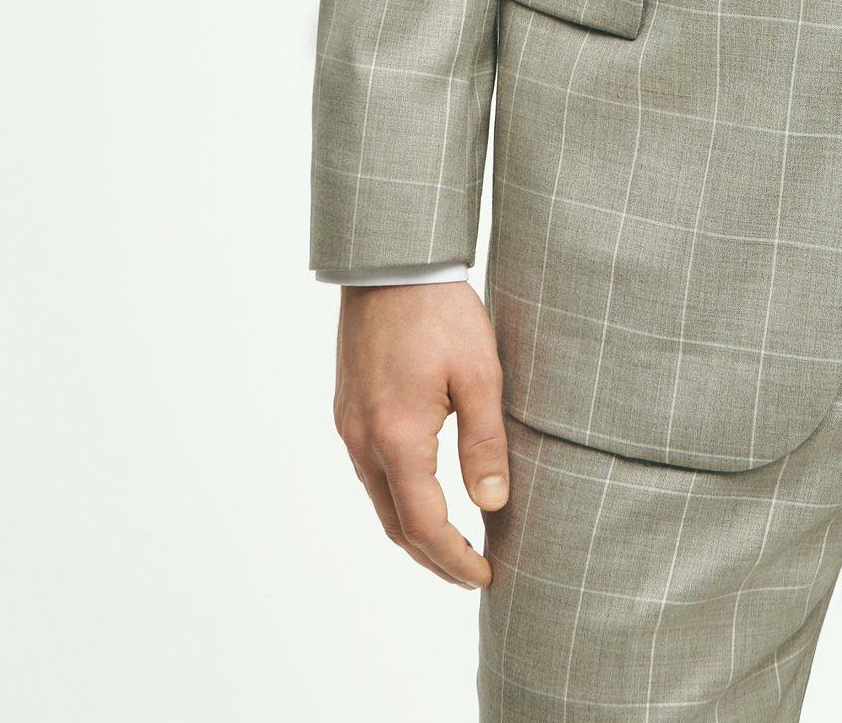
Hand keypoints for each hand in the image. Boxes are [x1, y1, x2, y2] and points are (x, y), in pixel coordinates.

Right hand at [333, 280, 509, 587]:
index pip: (424, 524)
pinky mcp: (348, 410)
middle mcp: (363, 441)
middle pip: (395, 524)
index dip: (454, 558)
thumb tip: (493, 506)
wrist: (392, 264)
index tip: (484, 577)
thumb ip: (485, 443)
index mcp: (398, 438)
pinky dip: (398, 499)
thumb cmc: (441, 313)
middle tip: (471, 574)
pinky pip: (370, 473)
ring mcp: (349, 427)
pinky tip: (424, 495)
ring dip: (414, 530)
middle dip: (434, 557)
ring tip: (454, 545)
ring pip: (380, 501)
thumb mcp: (479, 374)